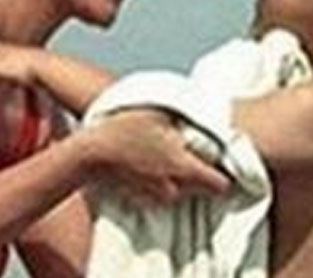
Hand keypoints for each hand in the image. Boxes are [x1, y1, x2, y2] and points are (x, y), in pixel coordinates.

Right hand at [83, 109, 229, 204]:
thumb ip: (189, 119)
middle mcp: (174, 187)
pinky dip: (162, 180)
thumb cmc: (125, 129)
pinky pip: (162, 191)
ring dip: (180, 176)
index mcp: (184, 168)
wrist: (89, 153)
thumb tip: (210, 115)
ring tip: (167, 153)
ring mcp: (156, 196)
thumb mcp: (161, 114)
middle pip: (202, 188)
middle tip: (191, 150)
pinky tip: (151, 161)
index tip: (218, 159)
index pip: (221, 185)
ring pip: (182, 190)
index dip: (224, 172)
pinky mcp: (141, 198)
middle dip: (201, 172)